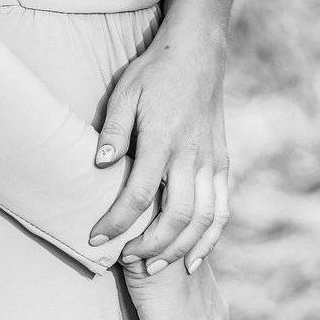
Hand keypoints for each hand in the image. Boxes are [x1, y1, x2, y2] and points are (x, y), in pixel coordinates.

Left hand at [88, 21, 230, 273]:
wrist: (198, 53)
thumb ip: (114, 130)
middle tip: (124, 258)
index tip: (95, 238)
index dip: (117, 221)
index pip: (139, 192)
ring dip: (179, 248)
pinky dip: (210, 238)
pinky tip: (192, 257)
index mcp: (163, 137)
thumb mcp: (125, 92)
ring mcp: (212, 160)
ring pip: (203, 219)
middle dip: (149, 245)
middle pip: (176, 215)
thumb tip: (101, 164)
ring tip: (153, 266)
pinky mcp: (223, 162)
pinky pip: (222, 209)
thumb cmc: (155, 72)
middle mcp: (192, 153)